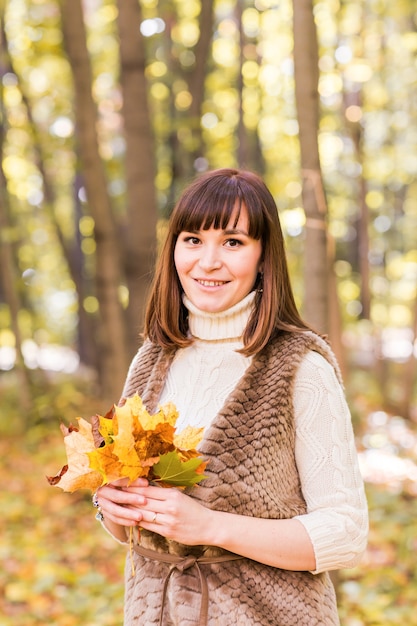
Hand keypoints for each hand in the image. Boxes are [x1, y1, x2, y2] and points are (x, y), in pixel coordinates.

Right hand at [95, 478, 148, 527]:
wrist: (109, 491)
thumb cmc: (122, 481)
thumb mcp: (126, 477)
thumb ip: (133, 479)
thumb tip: (145, 483)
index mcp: (107, 479)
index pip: (119, 480)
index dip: (133, 482)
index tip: (146, 483)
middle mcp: (102, 491)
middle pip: (116, 496)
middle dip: (131, 499)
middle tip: (144, 501)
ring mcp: (102, 503)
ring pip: (114, 510)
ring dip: (128, 514)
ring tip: (140, 517)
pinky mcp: (105, 512)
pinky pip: (115, 519)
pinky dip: (125, 521)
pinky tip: (135, 522)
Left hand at [98, 479, 213, 544]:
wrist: (208, 526)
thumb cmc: (193, 510)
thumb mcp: (180, 497)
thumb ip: (164, 494)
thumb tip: (144, 489)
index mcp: (173, 495)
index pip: (148, 490)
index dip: (133, 488)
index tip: (121, 485)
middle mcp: (170, 507)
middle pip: (143, 502)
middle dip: (127, 498)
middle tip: (114, 495)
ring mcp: (168, 520)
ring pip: (143, 514)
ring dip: (130, 511)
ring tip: (118, 507)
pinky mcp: (168, 532)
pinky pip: (149, 526)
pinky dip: (138, 522)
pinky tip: (130, 519)